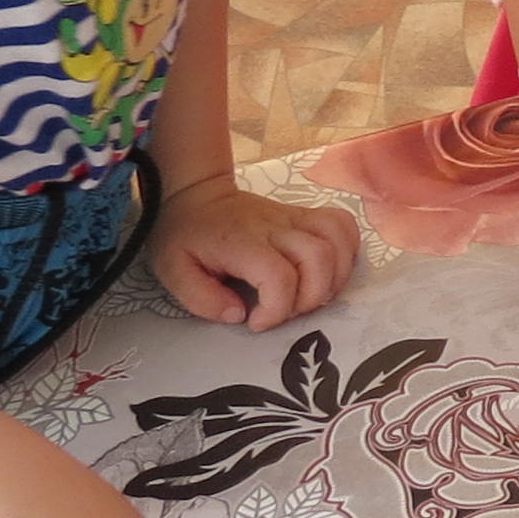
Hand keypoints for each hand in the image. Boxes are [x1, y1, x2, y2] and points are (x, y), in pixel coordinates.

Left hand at [150, 176, 358, 330]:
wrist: (196, 195)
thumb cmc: (185, 236)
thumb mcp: (172, 270)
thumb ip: (201, 298)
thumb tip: (239, 314)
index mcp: (241, 242)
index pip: (278, 275)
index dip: (276, 309)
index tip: (256, 322)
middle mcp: (275, 226)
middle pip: (318, 258)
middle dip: (311, 297)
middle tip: (286, 311)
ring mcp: (294, 217)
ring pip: (338, 239)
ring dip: (334, 277)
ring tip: (309, 294)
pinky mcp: (306, 214)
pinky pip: (343, 225)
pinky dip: (346, 252)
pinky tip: (327, 271)